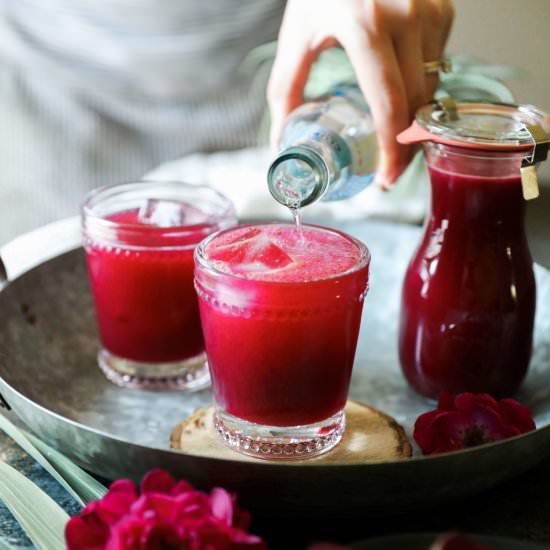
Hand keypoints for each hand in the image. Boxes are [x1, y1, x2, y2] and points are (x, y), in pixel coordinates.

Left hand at [267, 0, 453, 188]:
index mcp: (365, 25)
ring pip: (432, 88)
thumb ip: (285, 88)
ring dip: (414, 118)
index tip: (385, 176)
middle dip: (405, 145)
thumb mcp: (297, 33)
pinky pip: (437, 65)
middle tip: (388, 169)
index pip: (389, 102)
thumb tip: (281, 138)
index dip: (391, 148)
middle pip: (416, 103)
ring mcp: (430, 11)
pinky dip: (420, 87)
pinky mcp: (443, 10)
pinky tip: (401, 93)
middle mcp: (406, 17)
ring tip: (391, 136)